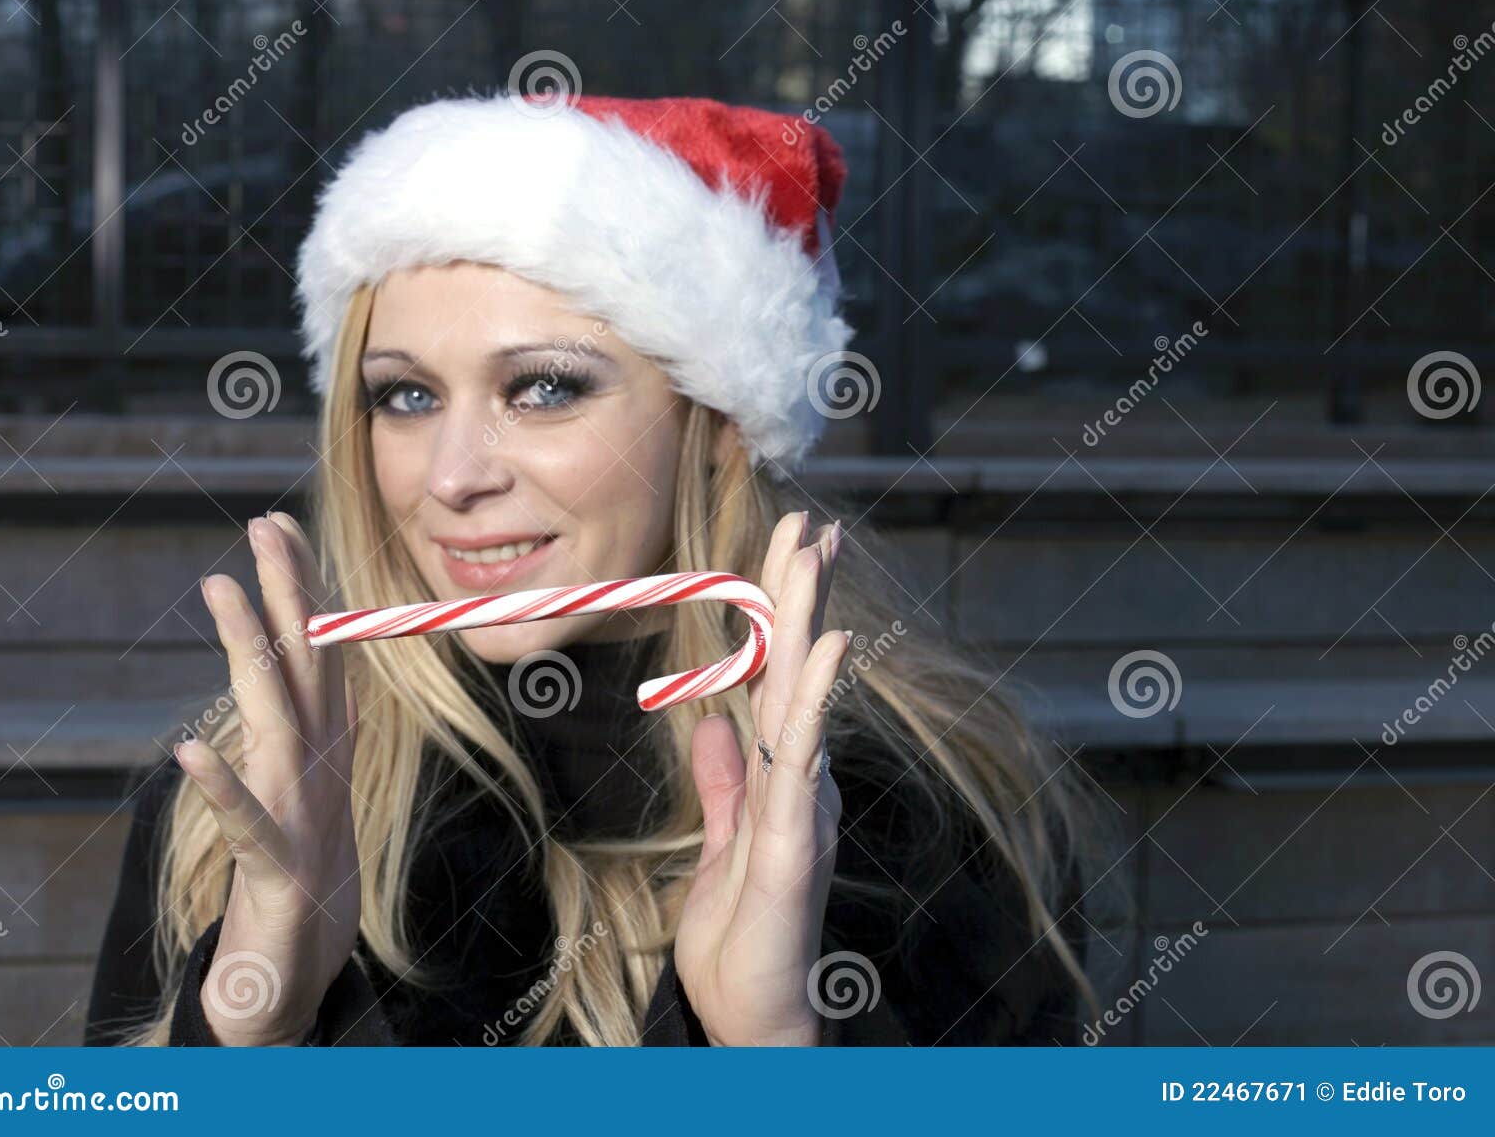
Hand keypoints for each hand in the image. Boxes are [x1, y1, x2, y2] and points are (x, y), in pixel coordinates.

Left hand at [173, 512, 361, 1045]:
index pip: (319, 652)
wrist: (300, 975)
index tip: (278, 525)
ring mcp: (304, 816)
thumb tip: (304, 667)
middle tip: (264, 522)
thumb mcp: (302, 789)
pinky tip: (189, 752)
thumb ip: (303, 727)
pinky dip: (222, 788)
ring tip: (220, 588)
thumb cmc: (296, 878)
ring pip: (279, 719)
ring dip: (252, 650)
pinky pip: (246, 824)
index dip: (302, 587)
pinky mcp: (278, 871)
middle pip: (309, 665)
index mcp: (326, 748)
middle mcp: (322, 769)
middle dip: (288, 590)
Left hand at [675, 510, 847, 1044]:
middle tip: (807, 521)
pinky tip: (828, 643)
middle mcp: (802, 781)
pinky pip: (802, 756)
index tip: (786, 554)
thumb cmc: (742, 938)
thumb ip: (722, 782)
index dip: (779, 618)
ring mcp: (804, 805)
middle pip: (797, 671)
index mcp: (781, 779)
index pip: (777, 681)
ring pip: (803, 696)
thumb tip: (713, 719)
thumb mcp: (719, 844)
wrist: (754, 1018)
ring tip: (812, 553)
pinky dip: (817, 696)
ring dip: (807, 620)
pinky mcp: (795, 839)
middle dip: (799, 594)